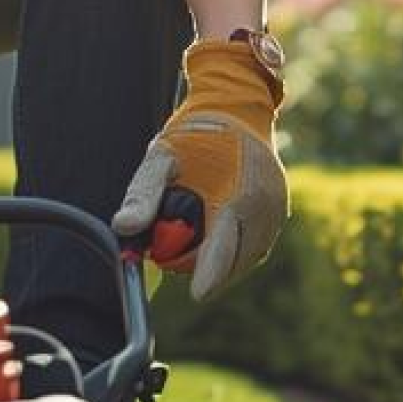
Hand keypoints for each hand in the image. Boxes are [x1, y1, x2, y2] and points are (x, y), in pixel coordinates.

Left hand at [112, 38, 286, 300]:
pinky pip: (254, 246)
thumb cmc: (195, 133)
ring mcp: (276, 212)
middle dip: (206, 269)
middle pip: (235, 261)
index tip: (197, 294)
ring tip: (193, 242)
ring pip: (246, 258)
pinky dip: (233, 251)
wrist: (235, 107)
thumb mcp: (161, 159)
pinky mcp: (279, 214)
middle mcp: (264, 208)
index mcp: (239, 195)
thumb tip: (123, 229)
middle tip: (174, 261)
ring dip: (220, 262)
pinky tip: (212, 237)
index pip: (224, 247)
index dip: (209, 273)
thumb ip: (143, 195)